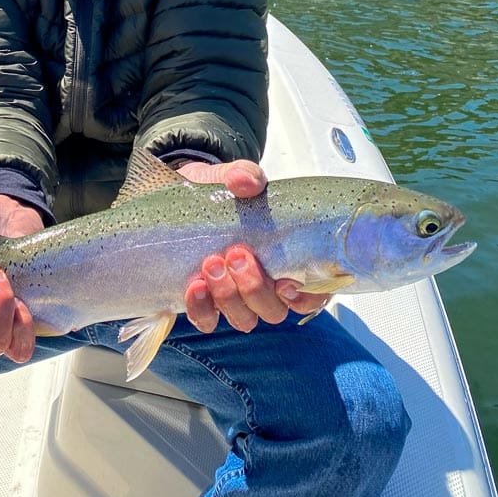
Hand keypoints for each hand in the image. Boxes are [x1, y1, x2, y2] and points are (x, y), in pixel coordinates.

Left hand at [178, 160, 331, 332]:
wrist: (185, 197)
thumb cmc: (222, 195)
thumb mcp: (234, 178)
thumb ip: (245, 175)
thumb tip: (247, 182)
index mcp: (287, 262)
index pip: (312, 295)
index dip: (304, 298)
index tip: (286, 282)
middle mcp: (265, 287)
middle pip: (273, 311)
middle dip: (254, 287)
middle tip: (236, 254)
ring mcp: (235, 298)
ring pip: (244, 319)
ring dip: (228, 296)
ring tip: (211, 264)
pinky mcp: (205, 302)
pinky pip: (207, 320)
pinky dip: (202, 308)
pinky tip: (194, 286)